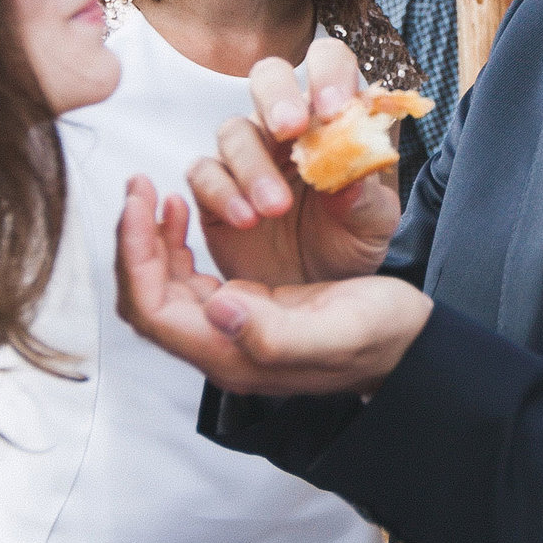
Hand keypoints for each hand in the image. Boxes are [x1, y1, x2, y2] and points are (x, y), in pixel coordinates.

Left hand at [115, 176, 429, 396]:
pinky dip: (177, 242)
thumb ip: (273, 331)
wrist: (409, 345)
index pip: (152, 309)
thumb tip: (216, 307)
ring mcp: (230, 330)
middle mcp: (221, 347)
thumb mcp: (338, 331)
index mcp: (233, 356)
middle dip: (133, 242)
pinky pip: (188, 278)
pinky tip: (187, 210)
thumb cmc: (381, 336)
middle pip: (146, 298)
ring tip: (155, 193)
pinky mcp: (246, 309)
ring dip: (150, 239)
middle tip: (138, 186)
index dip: (136, 255)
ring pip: (162, 286)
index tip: (140, 201)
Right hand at [188, 36, 399, 286]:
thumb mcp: (373, 227)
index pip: (328, 64)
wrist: (314, 292)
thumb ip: (367, 200)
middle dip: (277, 95)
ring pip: (234, 129)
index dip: (329, 74)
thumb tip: (350, 179)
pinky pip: (204, 172)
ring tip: (275, 208)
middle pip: (268, 76)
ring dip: (253, 165)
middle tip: (291, 130)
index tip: (335, 109)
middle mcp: (284, 126)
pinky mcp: (213, 188)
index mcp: (331, 118)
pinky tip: (247, 220)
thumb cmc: (349, 245)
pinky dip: (222, 193)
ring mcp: (246, 153)